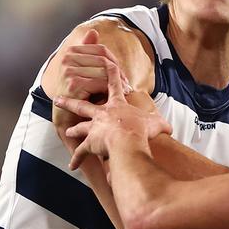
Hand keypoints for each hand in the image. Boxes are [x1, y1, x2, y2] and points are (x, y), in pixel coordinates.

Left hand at [54, 59, 171, 169]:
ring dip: (73, 130)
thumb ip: (161, 125)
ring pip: (80, 127)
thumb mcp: (156, 124)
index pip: (114, 85)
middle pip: (83, 105)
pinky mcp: (91, 143)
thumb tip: (170, 128)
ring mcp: (94, 128)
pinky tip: (72, 165)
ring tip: (67, 131)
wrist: (128, 140)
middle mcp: (102, 114)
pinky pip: (81, 151)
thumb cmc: (141, 130)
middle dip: (70, 101)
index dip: (112, 74)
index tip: (106, 63)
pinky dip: (77, 158)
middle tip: (59, 98)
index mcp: (117, 106)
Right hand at [58, 29, 132, 101]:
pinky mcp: (73, 83)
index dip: (114, 61)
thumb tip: (93, 31)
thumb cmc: (77, 91)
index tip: (121, 72)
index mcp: (71, 51)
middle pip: (103, 61)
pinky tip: (115, 95)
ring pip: (103, 72)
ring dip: (117, 82)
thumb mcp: (83, 69)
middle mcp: (67, 58)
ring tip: (125, 89)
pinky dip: (110, 90)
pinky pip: (100, 83)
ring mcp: (69, 70)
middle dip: (118, 72)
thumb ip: (88, 51)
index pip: (101, 50)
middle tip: (127, 83)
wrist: (65, 114)